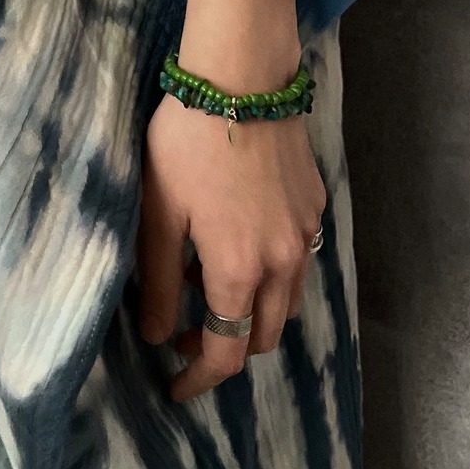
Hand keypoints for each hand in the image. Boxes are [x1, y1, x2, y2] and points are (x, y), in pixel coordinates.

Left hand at [136, 86, 326, 403]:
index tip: (175, 389)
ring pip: (286, 301)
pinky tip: (232, 240)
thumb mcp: (157, 214)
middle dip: (225, 348)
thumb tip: (155, 335)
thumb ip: (156, 280)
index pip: (226, 352)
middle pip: (265, 336)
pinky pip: (296, 261)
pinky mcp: (314, 205)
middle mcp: (282, 262)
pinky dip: (267, 273)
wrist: (241, 79)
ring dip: (250, 311)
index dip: (200, 379)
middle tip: (183, 332)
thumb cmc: (186, 144)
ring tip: (201, 281)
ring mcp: (305, 233)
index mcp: (239, 270)